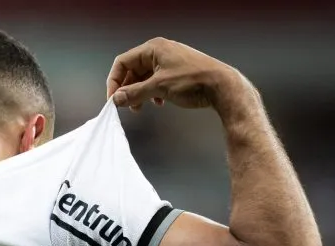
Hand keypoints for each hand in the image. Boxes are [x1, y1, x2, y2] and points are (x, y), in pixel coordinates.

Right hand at [107, 38, 250, 113]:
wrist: (222, 86)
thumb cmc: (192, 81)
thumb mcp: (159, 87)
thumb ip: (134, 93)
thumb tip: (116, 99)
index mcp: (153, 48)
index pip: (123, 62)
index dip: (114, 81)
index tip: (113, 99)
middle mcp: (159, 51)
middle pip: (132, 70)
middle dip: (127, 89)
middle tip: (126, 106)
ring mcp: (169, 61)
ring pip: (144, 77)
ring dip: (139, 93)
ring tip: (140, 108)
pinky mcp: (176, 71)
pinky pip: (156, 81)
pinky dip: (152, 93)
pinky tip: (158, 103)